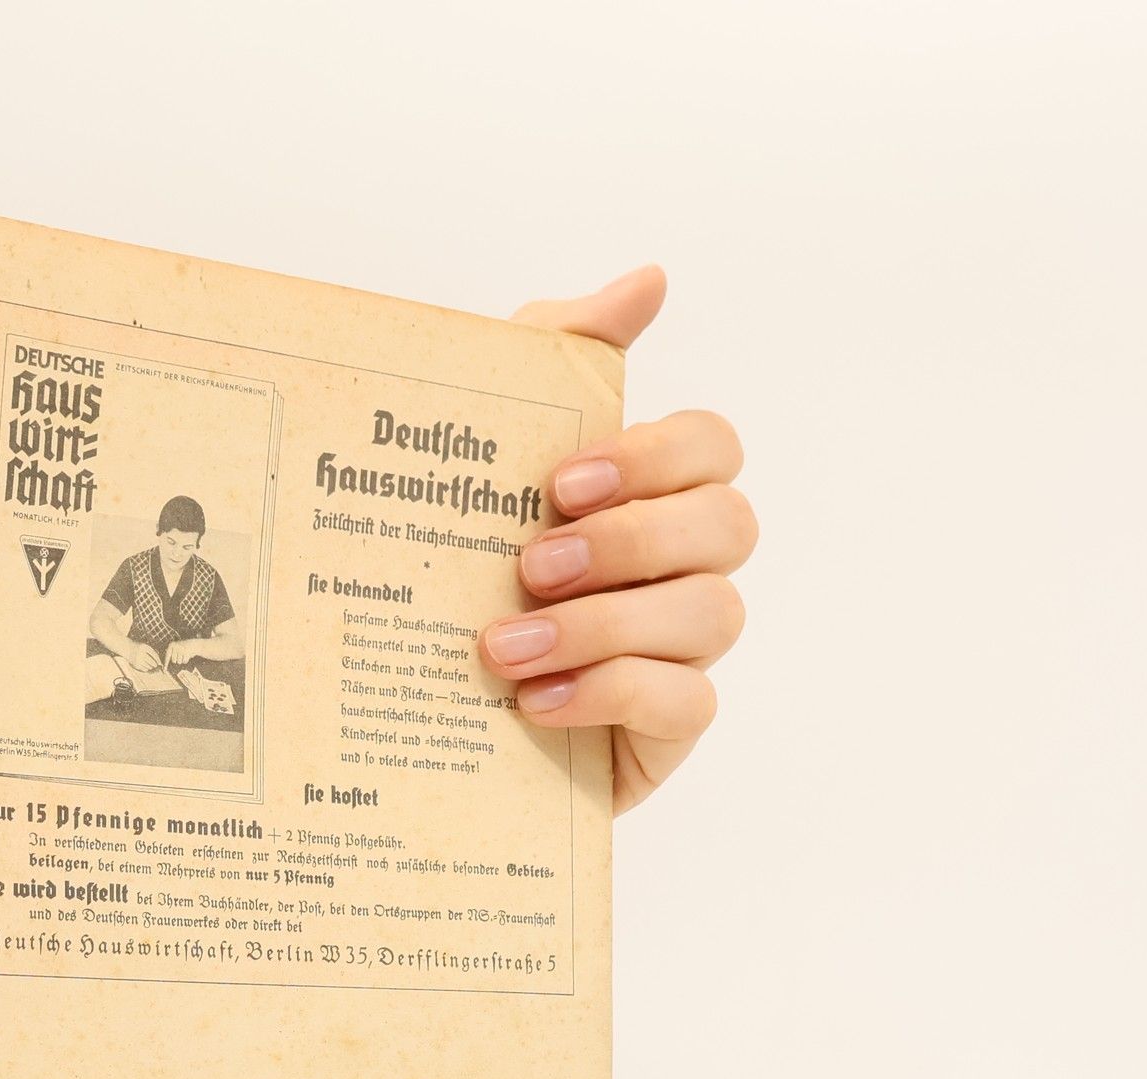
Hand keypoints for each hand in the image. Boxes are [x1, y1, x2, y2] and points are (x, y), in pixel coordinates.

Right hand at [122, 642, 162, 674]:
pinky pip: (144, 669)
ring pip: (148, 666)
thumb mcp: (145, 647)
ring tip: (150, 665)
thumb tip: (159, 663)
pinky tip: (145, 666)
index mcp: (144, 647)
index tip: (160, 663)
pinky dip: (146, 669)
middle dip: (155, 665)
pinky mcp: (135, 664)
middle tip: (156, 665)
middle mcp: (140, 653)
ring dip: (151, 667)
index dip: (158, 660)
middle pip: (152, 662)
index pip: (154, 655)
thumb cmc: (138, 647)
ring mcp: (137, 659)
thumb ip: (152, 653)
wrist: (126, 648)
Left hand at [165, 639, 199, 669]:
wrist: (193, 644)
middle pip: (173, 661)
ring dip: (182, 660)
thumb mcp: (175, 649)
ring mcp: (181, 649)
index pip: (167, 656)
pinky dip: (186, 660)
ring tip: (184, 655)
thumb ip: (169, 656)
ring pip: (179, 662)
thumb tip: (164, 669)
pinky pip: (184, 661)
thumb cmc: (182, 649)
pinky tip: (187, 656)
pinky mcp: (186, 652)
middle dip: (177, 660)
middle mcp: (175, 646)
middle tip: (180, 654)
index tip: (164, 670)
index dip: (166, 664)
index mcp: (171, 645)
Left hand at [489, 268, 754, 813]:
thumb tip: (648, 279)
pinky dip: (609, 694)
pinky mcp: (667, 731)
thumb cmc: (466, 575)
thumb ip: (557, 359)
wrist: (417, 716)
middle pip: (728, 525)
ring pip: (711, 614)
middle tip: (530, 565)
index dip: (654, 457)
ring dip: (603, 625)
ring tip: (503, 649)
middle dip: (630, 540)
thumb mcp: (487, 460)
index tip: (561, 483)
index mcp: (654, 496)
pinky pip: (686, 703)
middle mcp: (686, 567)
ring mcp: (684, 651)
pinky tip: (535, 704)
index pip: (712, 445)